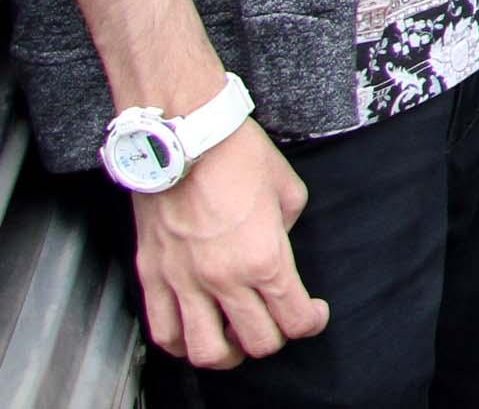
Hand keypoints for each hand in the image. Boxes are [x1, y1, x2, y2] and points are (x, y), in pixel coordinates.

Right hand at [131, 120, 323, 367]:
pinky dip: (182, 343)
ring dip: (228, 353)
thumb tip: (276, 246)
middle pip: (257, 342)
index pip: (295, 320)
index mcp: (265, 259)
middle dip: (276, 337)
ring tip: (235, 338)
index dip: (311, 322)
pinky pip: (163, 331)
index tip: (314, 312)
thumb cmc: (238, 155)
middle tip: (278, 321)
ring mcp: (183, 281)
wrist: (182, 136)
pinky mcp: (151, 275)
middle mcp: (223, 279)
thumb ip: (287, 230)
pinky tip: (195, 332)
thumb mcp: (287, 191)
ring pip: (205, 351)